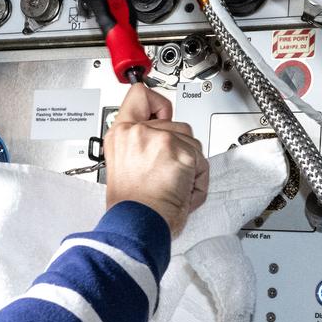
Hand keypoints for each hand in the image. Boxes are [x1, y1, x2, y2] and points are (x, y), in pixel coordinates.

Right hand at [103, 84, 208, 234]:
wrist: (137, 225)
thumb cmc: (131, 208)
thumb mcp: (123, 167)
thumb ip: (138, 147)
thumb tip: (157, 145)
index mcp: (121, 135)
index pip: (139, 95)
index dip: (156, 102)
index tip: (163, 112)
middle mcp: (138, 132)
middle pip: (175, 123)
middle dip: (179, 148)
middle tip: (167, 171)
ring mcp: (159, 140)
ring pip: (191, 141)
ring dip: (190, 165)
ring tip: (173, 185)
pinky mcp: (179, 151)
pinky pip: (201, 162)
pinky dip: (198, 181)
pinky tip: (182, 191)